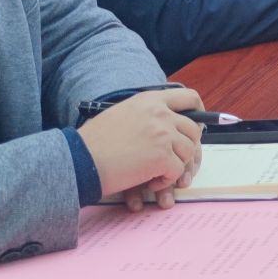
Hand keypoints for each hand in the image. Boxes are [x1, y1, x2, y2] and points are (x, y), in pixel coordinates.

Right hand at [78, 88, 204, 211]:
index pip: (188, 96)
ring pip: (188, 151)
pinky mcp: (162, 156)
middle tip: (176, 159)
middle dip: (188, 146)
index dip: (199, 110)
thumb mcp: (121, 114)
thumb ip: (147, 114)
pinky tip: (150, 182)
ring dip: (175, 165)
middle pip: (194, 128)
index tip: (198, 122)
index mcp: (149, 100)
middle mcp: (160, 113)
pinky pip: (178, 170)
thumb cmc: (93, 142)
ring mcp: (163, 134)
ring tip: (156, 173)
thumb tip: (170, 123)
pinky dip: (166, 180)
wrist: (78, 160)